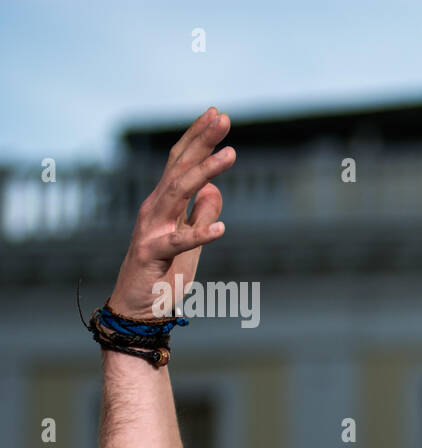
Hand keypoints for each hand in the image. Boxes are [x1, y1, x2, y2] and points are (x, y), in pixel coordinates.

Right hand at [106, 106, 235, 319]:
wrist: (138, 309)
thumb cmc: (164, 275)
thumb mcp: (192, 243)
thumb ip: (200, 215)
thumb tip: (214, 189)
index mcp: (164, 204)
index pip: (182, 163)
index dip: (199, 139)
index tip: (217, 114)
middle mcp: (154, 209)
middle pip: (179, 167)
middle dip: (201, 141)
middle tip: (222, 118)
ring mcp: (151, 230)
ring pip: (178, 193)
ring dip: (205, 172)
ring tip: (231, 155)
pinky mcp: (152, 255)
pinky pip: (178, 243)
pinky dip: (200, 234)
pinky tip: (222, 228)